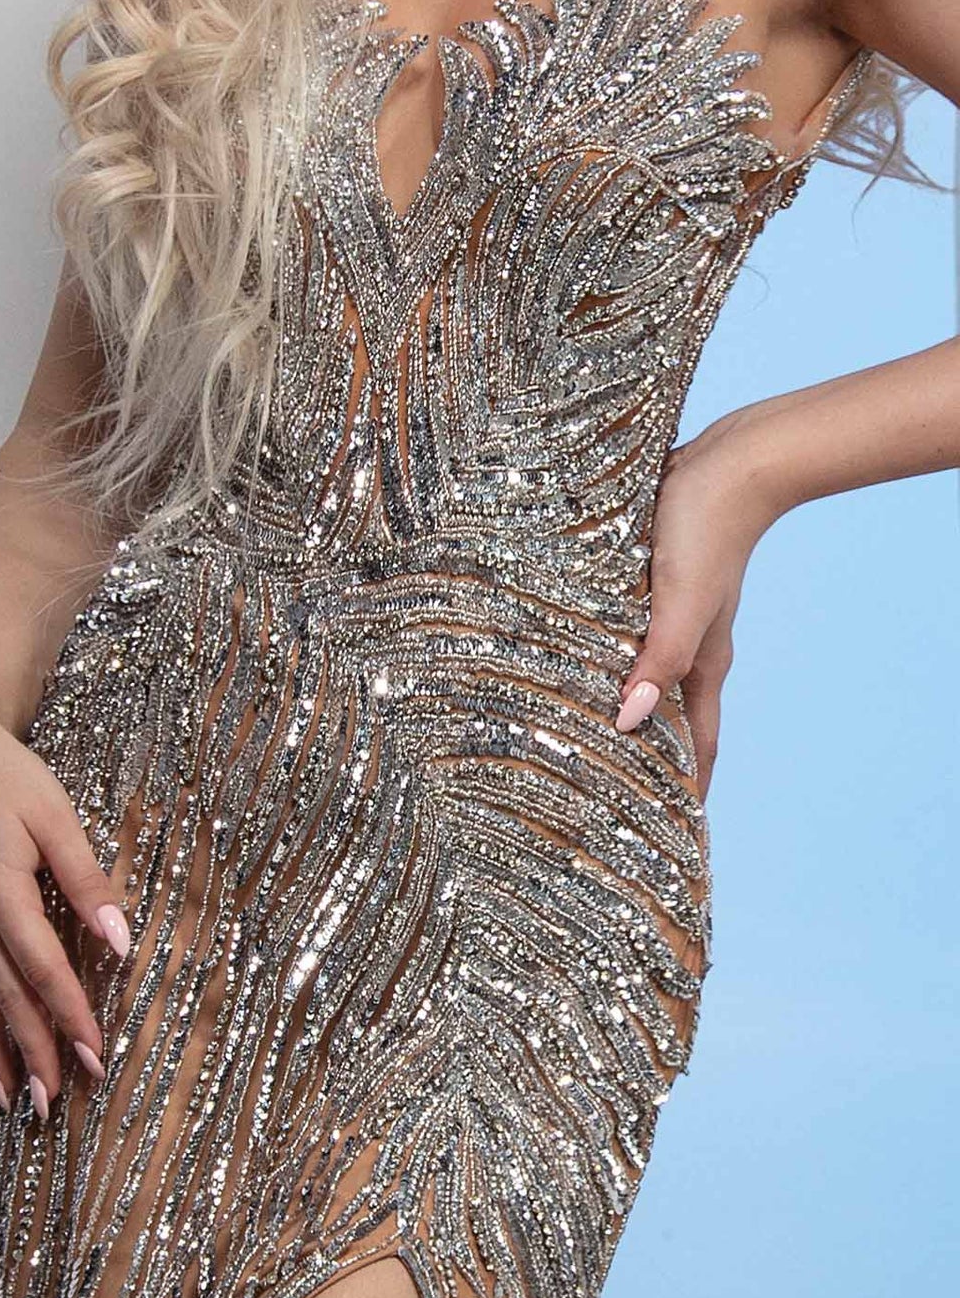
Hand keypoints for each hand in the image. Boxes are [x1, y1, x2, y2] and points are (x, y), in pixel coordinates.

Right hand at [0, 679, 129, 1118]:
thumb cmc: (1, 772)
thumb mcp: (55, 814)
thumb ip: (86, 877)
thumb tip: (120, 937)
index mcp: (2, 891)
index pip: (43, 970)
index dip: (71, 1016)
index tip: (96, 1056)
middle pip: (7, 998)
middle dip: (35, 1052)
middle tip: (56, 1103)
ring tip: (13, 1099)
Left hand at [615, 410, 785, 803]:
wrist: (728, 461)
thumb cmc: (706, 529)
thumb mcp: (680, 602)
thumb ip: (658, 661)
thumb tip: (626, 722)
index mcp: (703, 664)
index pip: (698, 746)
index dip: (686, 791)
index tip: (671, 837)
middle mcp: (688, 648)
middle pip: (667, 719)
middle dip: (644, 760)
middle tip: (606, 800)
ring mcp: (669, 617)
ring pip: (642, 678)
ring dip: (618, 707)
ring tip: (576, 737)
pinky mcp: (648, 585)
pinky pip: (624, 637)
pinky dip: (604, 658)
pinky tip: (569, 658)